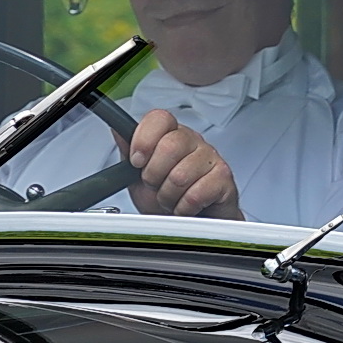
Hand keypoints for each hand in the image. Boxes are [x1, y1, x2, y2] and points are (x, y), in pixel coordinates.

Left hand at [117, 109, 242, 219]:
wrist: (188, 224)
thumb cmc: (166, 197)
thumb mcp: (137, 175)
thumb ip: (127, 152)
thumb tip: (118, 130)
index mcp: (171, 135)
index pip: (160, 118)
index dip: (144, 140)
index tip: (137, 161)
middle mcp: (193, 142)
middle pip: (169, 146)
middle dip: (154, 175)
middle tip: (156, 185)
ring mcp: (211, 158)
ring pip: (180, 175)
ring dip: (169, 196)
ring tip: (172, 198)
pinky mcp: (224, 178)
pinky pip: (196, 194)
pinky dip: (184, 207)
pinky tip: (186, 205)